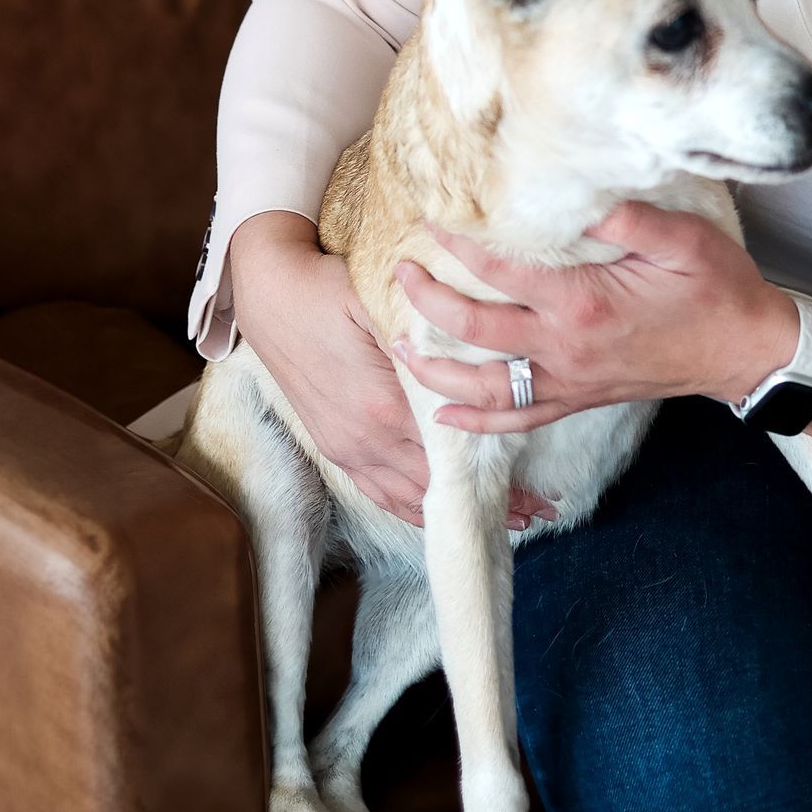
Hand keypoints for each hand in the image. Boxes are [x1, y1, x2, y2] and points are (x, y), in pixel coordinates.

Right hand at [227, 211, 554, 526]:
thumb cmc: (329, 290)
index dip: (498, 473)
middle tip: (539, 512)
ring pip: (409, 498)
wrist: (270, 297)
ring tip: (503, 521)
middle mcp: (368, 439)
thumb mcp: (383, 303)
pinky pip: (379, 492)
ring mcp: (348, 448)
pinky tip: (438, 514)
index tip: (540, 489)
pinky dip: (412, 507)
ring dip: (454, 510)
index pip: (455, 452)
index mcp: (387, 405)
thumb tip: (480, 341)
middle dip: (489, 500)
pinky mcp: (335, 449)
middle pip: (439, 485)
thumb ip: (429, 331)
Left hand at [391, 201, 806, 433]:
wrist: (745, 351)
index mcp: (584, 302)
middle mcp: (566, 347)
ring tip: (400, 346)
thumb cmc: (717, 289)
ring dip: (437, 369)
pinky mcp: (581, 398)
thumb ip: (630, 217)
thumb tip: (580, 198)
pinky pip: (520, 416)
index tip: (432, 224)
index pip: (503, 273)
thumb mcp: (684, 239)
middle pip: (477, 332)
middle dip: (430, 304)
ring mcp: (571, 380)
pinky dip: (478, 421)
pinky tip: (448, 416)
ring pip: (486, 386)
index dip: (462, 247)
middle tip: (400, 275)